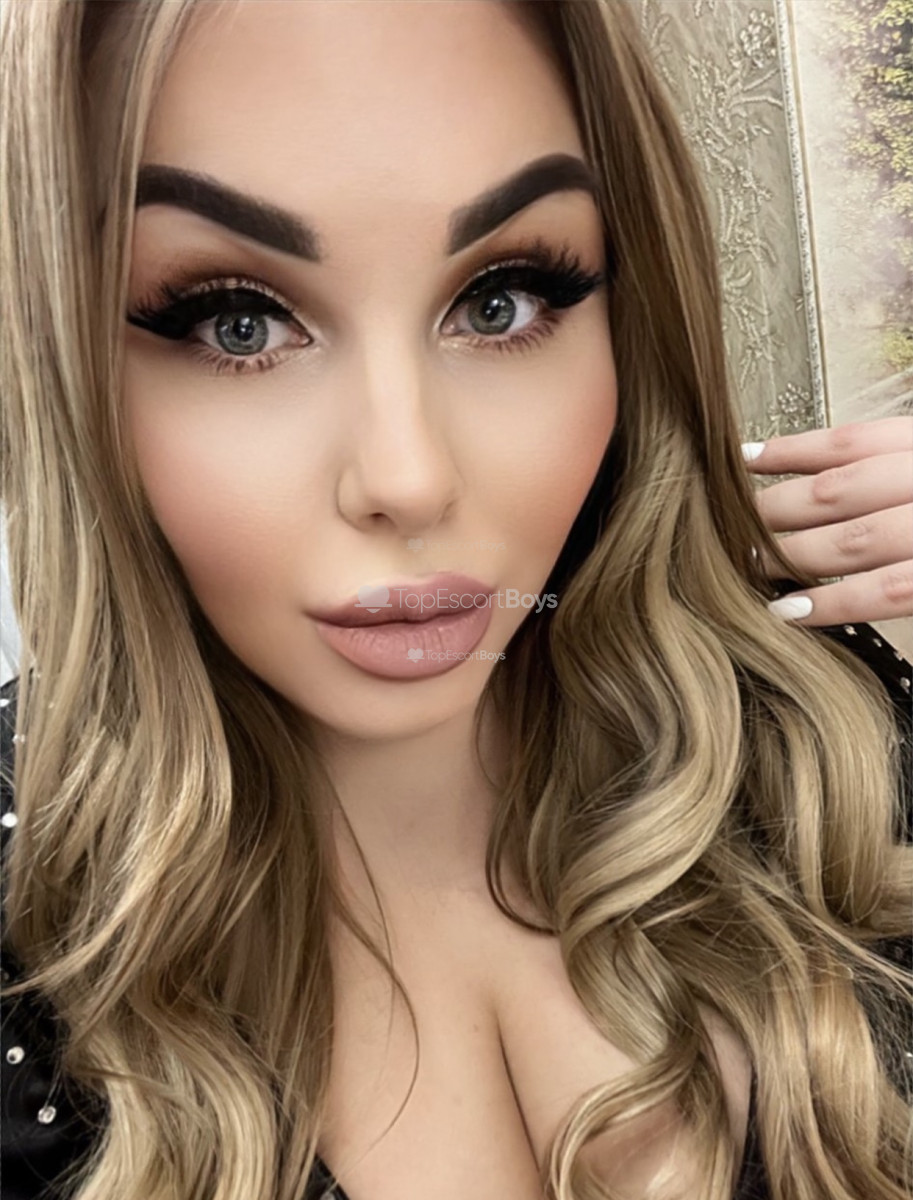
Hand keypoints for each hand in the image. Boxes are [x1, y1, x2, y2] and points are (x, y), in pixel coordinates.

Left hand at [742, 416, 912, 625]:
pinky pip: (884, 589)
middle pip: (837, 490)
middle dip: (775, 510)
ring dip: (791, 555)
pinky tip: (789, 610)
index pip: (852, 442)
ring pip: (852, 540)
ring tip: (748, 566)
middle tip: (729, 524)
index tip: (743, 459)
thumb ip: (891, 474)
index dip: (790, 451)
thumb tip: (826, 486)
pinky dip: (832, 601)